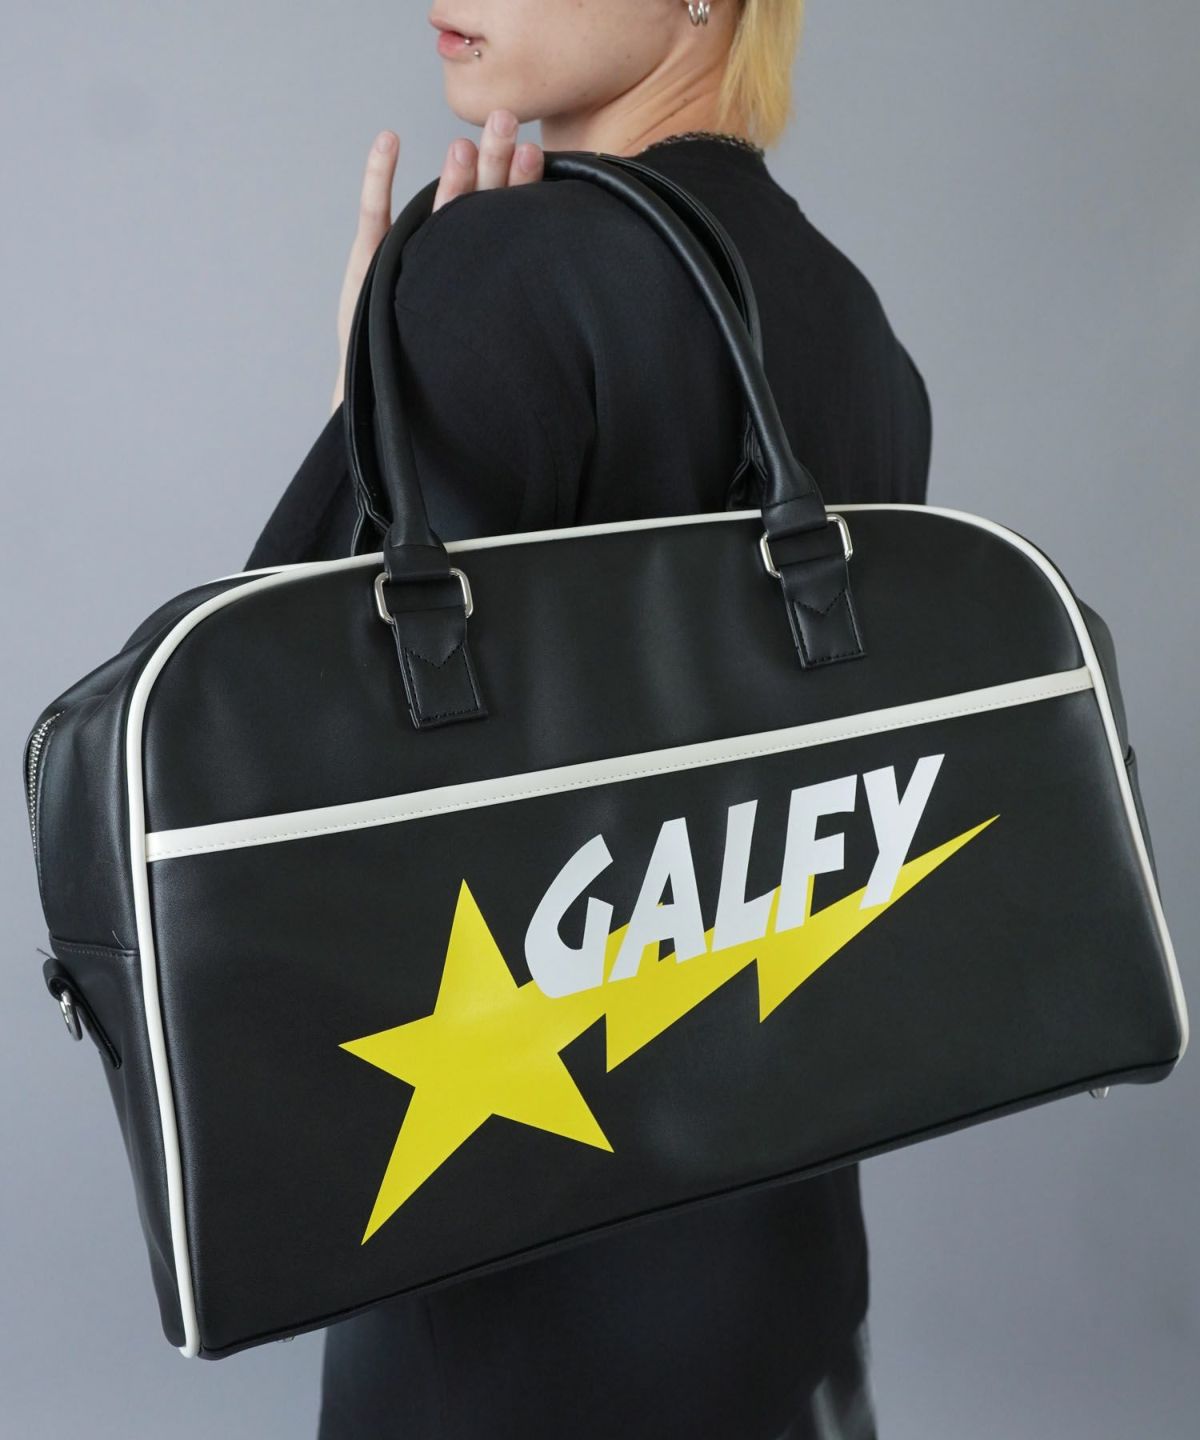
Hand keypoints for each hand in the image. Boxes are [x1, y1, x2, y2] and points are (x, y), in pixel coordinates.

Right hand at [330, 110, 544, 412]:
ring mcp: (411, 257)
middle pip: (478, 201)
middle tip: (507, 122)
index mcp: (487, 273)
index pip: (510, 223)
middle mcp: (453, 257)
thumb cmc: (451, 382)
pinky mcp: (371, 264)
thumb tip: (587, 309)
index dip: (522, 189)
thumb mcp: (500, 347)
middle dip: (491, 161)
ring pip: (435, 206)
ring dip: (449, 172)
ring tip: (465, 140)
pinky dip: (379, 177)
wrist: (401, 413)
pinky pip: (375, 215)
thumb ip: (524, 314)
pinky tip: (389, 141)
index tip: (538, 156)